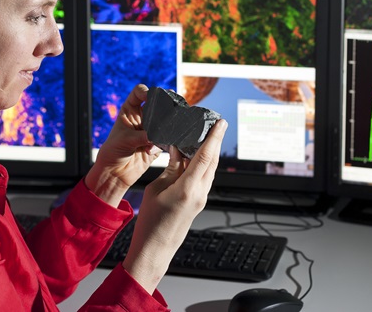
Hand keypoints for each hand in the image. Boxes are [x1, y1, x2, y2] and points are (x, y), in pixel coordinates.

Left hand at [85, 84, 161, 206]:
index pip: (139, 93)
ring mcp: (151, 131)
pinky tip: (153, 150)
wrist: (114, 174)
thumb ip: (143, 135)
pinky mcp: (158, 144)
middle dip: (164, 108)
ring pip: (165, 122)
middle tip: (170, 112)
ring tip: (160, 136)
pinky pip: (168, 140)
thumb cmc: (112, 153)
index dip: (147, 91)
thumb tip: (159, 134)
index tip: (152, 96)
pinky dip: (167, 143)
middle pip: (157, 105)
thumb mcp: (125, 140)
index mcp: (130, 111)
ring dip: (166, 128)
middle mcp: (142, 118)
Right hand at [122, 118, 226, 292]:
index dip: (214, 137)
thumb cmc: (150, 222)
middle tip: (216, 123)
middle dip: (215, 140)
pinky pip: (204, 178)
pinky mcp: (198, 202)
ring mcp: (201, 199)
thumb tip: (178, 150)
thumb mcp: (156, 188)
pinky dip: (203, 164)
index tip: (221, 122)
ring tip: (206, 135)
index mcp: (188, 189)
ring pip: (210, 170)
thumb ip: (170, 168)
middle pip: (212, 161)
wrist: (155, 249)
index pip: (205, 157)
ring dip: (210, 152)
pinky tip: (197, 156)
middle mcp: (199, 194)